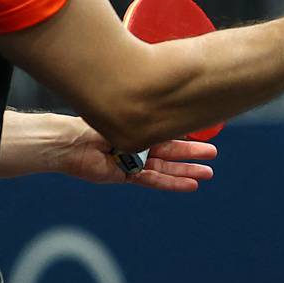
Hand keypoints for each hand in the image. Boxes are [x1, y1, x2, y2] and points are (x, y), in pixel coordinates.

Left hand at [58, 120, 217, 191]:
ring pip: (165, 168)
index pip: (166, 132)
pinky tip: (189, 185)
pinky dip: (171, 183)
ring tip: (207, 173)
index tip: (202, 135)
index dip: (184, 135)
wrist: (70, 142)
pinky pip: (153, 180)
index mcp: (137, 127)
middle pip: (170, 152)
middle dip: (191, 154)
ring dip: (186, 171)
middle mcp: (137, 145)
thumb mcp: (121, 114)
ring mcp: (133, 161)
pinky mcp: (127, 176)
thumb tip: (163, 97)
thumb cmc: (91, 124)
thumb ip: (141, 114)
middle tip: (213, 155)